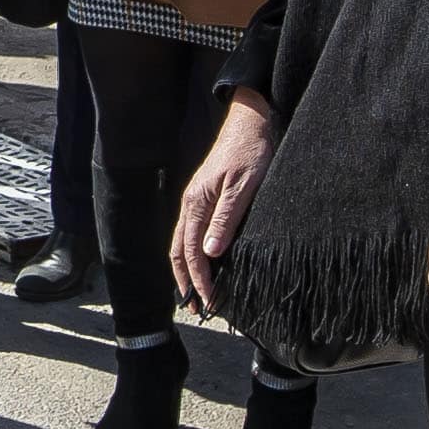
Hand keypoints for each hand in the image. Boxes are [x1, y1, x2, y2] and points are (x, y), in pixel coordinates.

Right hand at [171, 93, 273, 314]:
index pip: (190, 251)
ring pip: (182, 241)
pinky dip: (193, 252)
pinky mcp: (205, 196)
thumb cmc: (250, 152)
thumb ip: (225, 220)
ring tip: (195, 291)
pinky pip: (192, 231)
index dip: (198, 279)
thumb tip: (210, 253)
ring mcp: (196, 199)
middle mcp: (191, 203)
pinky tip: (204, 260)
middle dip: (185, 280)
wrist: (251, 122)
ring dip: (187, 268)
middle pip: (178, 250)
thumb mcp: (243, 188)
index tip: (208, 300)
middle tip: (195, 306)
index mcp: (197, 203)